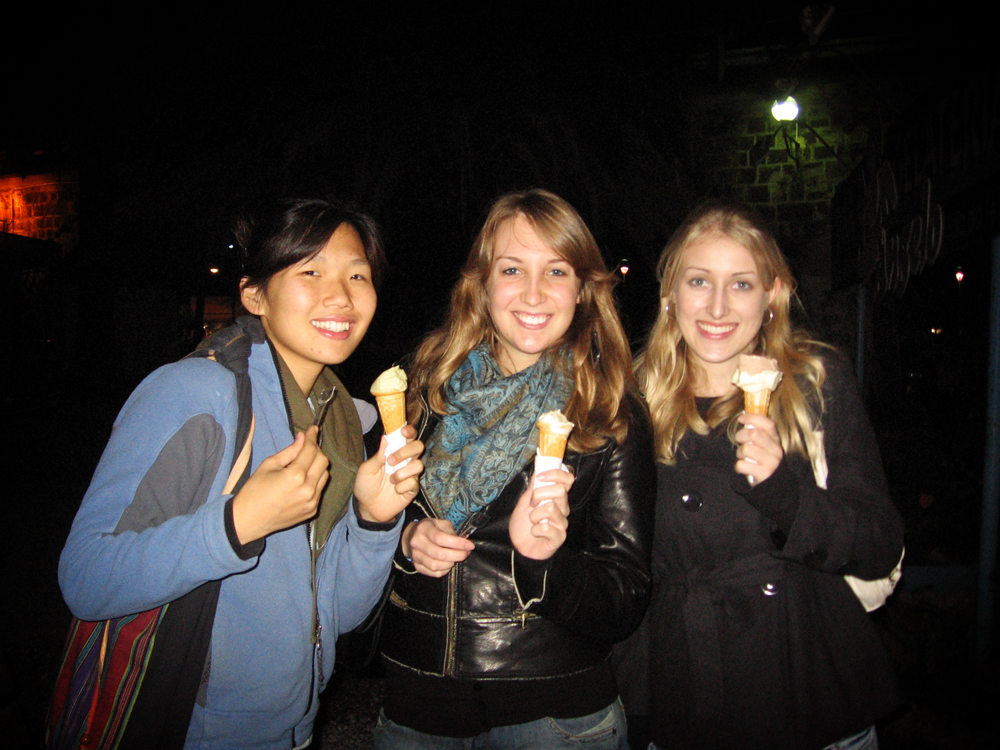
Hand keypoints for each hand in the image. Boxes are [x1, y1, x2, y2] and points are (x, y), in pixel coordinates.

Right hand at [232, 426, 328, 543]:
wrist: (248, 520)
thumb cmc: (254, 490)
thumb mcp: (269, 465)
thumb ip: (289, 451)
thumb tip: (302, 437)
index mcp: (295, 476)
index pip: (311, 450)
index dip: (312, 437)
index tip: (312, 429)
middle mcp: (308, 489)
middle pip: (323, 461)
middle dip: (316, 451)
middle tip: (305, 447)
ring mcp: (312, 501)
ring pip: (325, 475)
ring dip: (316, 466)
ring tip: (302, 465)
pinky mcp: (312, 511)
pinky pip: (319, 490)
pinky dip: (314, 481)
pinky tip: (300, 481)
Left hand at [354, 425, 423, 522]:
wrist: (368, 507)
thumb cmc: (366, 485)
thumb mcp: (367, 469)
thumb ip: (378, 456)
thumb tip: (385, 438)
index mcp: (394, 452)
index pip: (408, 436)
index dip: (409, 431)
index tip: (403, 431)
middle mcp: (405, 461)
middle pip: (419, 447)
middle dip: (406, 452)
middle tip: (391, 461)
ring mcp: (410, 474)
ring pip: (418, 465)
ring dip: (402, 472)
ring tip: (391, 480)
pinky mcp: (413, 488)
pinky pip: (414, 483)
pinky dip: (402, 487)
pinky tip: (395, 491)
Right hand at [403, 518, 474, 576]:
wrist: (412, 536)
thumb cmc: (431, 529)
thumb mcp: (441, 524)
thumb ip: (451, 532)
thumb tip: (463, 543)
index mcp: (424, 528)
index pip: (440, 538)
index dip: (457, 543)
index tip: (470, 545)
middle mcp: (417, 542)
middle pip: (439, 554)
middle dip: (458, 555)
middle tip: (466, 553)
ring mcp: (415, 556)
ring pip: (436, 565)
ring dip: (451, 563)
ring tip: (456, 557)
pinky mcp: (417, 566)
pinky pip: (434, 573)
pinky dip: (445, 570)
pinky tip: (448, 563)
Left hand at [508, 468, 572, 559]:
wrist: (519, 547)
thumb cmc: (523, 524)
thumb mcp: (524, 501)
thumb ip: (534, 486)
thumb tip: (539, 467)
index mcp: (556, 498)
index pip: (567, 479)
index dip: (556, 474)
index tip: (541, 477)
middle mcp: (563, 508)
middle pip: (560, 491)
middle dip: (539, 495)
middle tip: (532, 505)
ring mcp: (562, 523)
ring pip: (551, 508)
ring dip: (534, 515)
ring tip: (532, 521)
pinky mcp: (559, 537)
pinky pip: (546, 527)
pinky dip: (535, 530)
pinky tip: (535, 533)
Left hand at [735, 413, 783, 483]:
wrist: (773, 485)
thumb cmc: (763, 461)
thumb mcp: (765, 445)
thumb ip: (758, 433)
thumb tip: (744, 417)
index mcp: (776, 440)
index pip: (768, 424)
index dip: (753, 418)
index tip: (741, 419)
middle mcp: (776, 450)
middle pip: (754, 434)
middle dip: (741, 435)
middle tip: (739, 441)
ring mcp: (770, 463)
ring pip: (746, 449)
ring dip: (740, 453)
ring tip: (744, 457)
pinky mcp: (763, 474)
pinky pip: (741, 464)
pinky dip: (739, 466)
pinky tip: (745, 468)